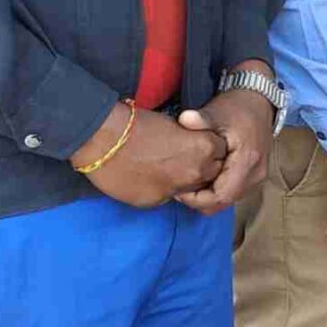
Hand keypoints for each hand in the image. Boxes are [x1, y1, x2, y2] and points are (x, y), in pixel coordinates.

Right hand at [73, 100, 225, 208]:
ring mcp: (176, 190)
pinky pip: (164, 197)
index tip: (198, 146)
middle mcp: (196, 172)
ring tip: (165, 169)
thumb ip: (190, 142)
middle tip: (183, 159)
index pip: (221, 153)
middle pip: (210, 175)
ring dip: (182, 181)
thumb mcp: (175, 126)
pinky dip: (159, 189)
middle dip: (202, 168)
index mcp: (204, 148)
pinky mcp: (155, 202)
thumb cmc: (138, 124)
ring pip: (189, 190)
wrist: (105, 140)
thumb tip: (190, 149)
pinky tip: (146, 178)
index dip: (209, 149)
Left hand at [171, 84, 275, 214]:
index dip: (196, 199)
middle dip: (199, 200)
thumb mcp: (216, 112)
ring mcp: (258, 177)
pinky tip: (204, 178)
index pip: (220, 196)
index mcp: (247, 160)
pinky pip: (233, 194)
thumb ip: (200, 119)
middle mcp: (256, 173)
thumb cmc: (236, 108)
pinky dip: (216, 191)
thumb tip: (185, 118)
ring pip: (228, 201)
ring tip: (191, 182)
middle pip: (223, 202)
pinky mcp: (255, 177)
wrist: (258, 103)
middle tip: (181, 188)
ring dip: (208, 196)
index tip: (179, 190)